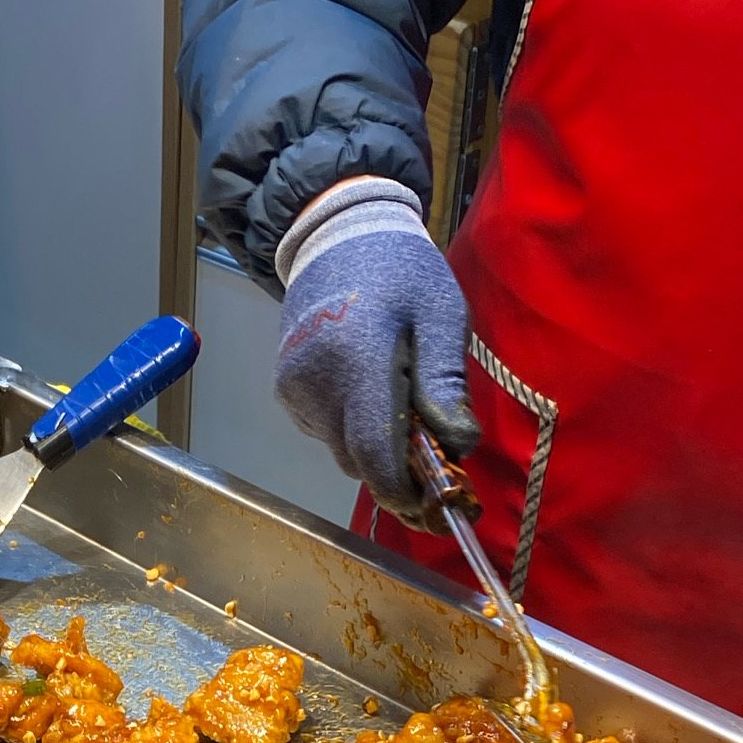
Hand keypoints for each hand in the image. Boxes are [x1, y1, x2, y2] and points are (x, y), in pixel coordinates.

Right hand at [273, 188, 478, 516]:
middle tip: (434, 461)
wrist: (336, 237)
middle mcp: (316, 381)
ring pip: (342, 450)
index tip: (433, 505)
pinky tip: (369, 393)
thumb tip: (458, 445)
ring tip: (402, 411)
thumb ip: (445, 381)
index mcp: (358, 357)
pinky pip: (326, 432)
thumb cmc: (401, 270)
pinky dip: (352, 428)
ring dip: (375, 448)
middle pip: (359, 459)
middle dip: (398, 471)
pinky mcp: (285, 391)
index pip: (374, 449)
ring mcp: (294, 388)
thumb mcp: (441, 312)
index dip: (404, 488)